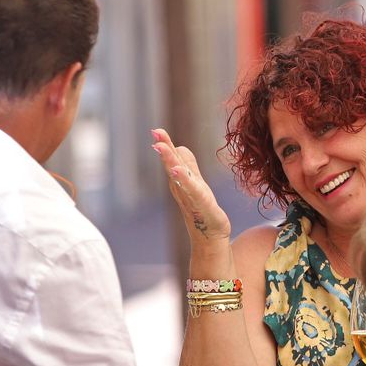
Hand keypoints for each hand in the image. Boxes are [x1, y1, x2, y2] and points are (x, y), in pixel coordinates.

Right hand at [152, 128, 230, 242]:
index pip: (172, 158)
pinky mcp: (201, 203)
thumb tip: (180, 147)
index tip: (156, 130)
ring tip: (161, 147)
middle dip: (164, 147)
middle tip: (155, 132)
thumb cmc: (203, 209)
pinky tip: (177, 170)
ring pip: (178, 175)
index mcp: (180, 180)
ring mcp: (190, 195)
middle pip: (171, 164)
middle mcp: (182, 187)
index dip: (166, 144)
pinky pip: (192, 189)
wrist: (210, 236)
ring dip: (170, 160)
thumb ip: (188, 165)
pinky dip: (184, 179)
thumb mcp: (195, 183)